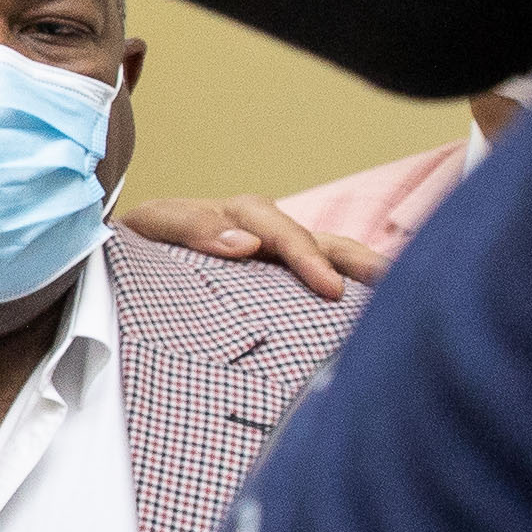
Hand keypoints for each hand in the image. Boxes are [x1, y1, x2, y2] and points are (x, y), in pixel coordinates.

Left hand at [115, 189, 383, 297]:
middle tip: (371, 290)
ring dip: (365, 272)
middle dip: (350, 262)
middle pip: (319, 240)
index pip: (278, 230)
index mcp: (239, 215)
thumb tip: (245, 244)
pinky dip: (354, 292)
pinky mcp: (284, 280)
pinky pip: (325, 279)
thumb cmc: (143, 241)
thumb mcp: (152, 227)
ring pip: (333, 255)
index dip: (302, 255)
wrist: (129, 256)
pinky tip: (378, 316)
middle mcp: (268, 230)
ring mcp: (281, 255)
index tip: (324, 285)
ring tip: (402, 295)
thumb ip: (189, 228)